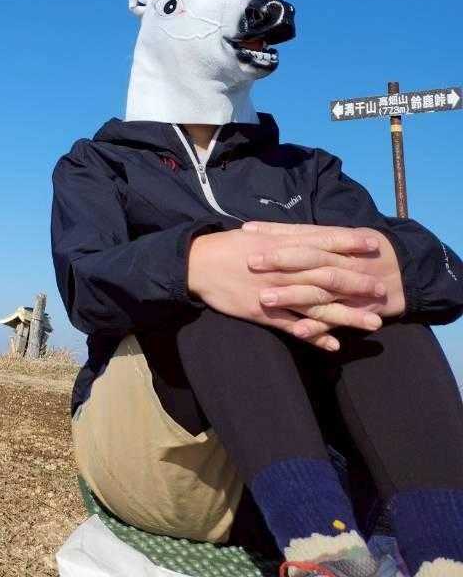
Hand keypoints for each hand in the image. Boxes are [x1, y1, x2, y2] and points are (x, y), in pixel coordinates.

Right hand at [189, 227, 385, 349]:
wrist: (197, 264)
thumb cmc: (228, 246)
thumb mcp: (257, 235)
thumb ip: (284, 237)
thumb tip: (310, 237)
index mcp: (281, 246)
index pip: (321, 243)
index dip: (347, 244)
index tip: (372, 246)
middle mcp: (282, 270)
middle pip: (326, 277)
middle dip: (356, 284)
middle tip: (381, 290)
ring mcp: (274, 292)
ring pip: (316, 306)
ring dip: (346, 316)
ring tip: (373, 324)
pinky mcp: (262, 312)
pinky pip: (292, 326)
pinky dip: (313, 336)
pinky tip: (334, 344)